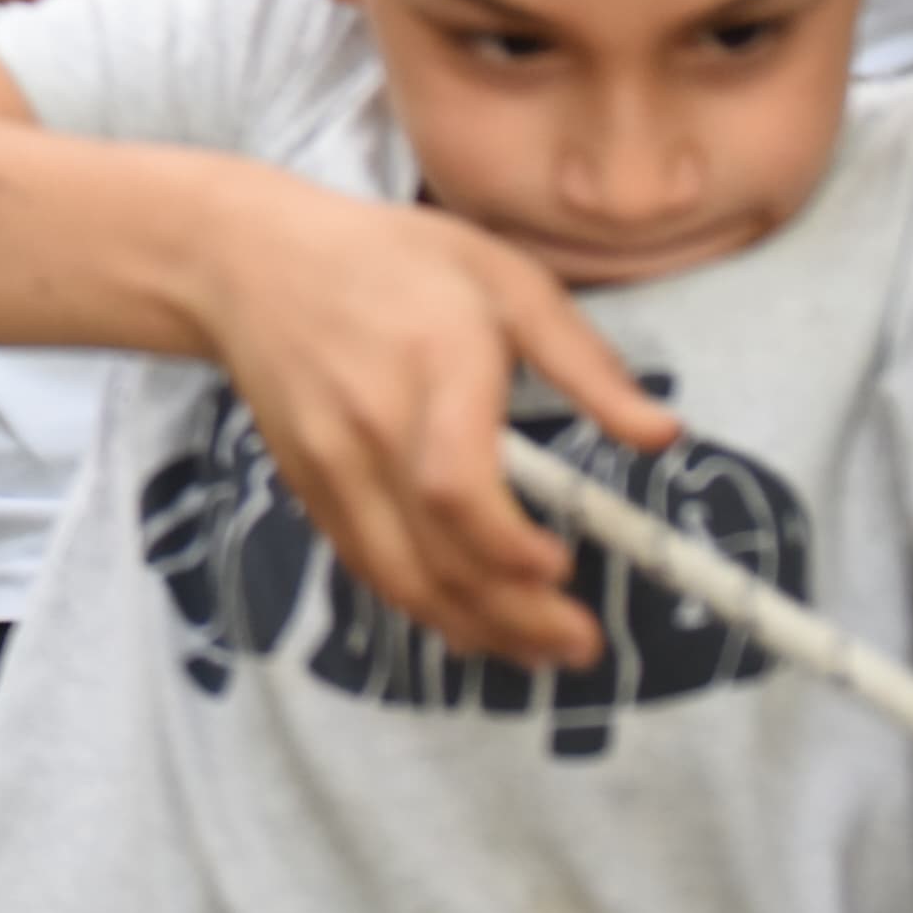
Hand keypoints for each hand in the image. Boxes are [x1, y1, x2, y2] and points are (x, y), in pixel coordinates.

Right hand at [196, 179, 679, 671]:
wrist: (248, 263)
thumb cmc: (392, 260)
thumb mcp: (505, 279)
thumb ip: (585, 362)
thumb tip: (663, 435)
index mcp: (432, 365)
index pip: (457, 486)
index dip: (511, 548)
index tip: (564, 565)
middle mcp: (372, 426)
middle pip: (437, 553)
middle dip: (515, 615)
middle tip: (580, 645)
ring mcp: (331, 465)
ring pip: (401, 577)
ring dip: (474, 628)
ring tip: (538, 652)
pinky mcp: (309, 488)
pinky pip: (368, 567)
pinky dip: (421, 608)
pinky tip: (471, 623)